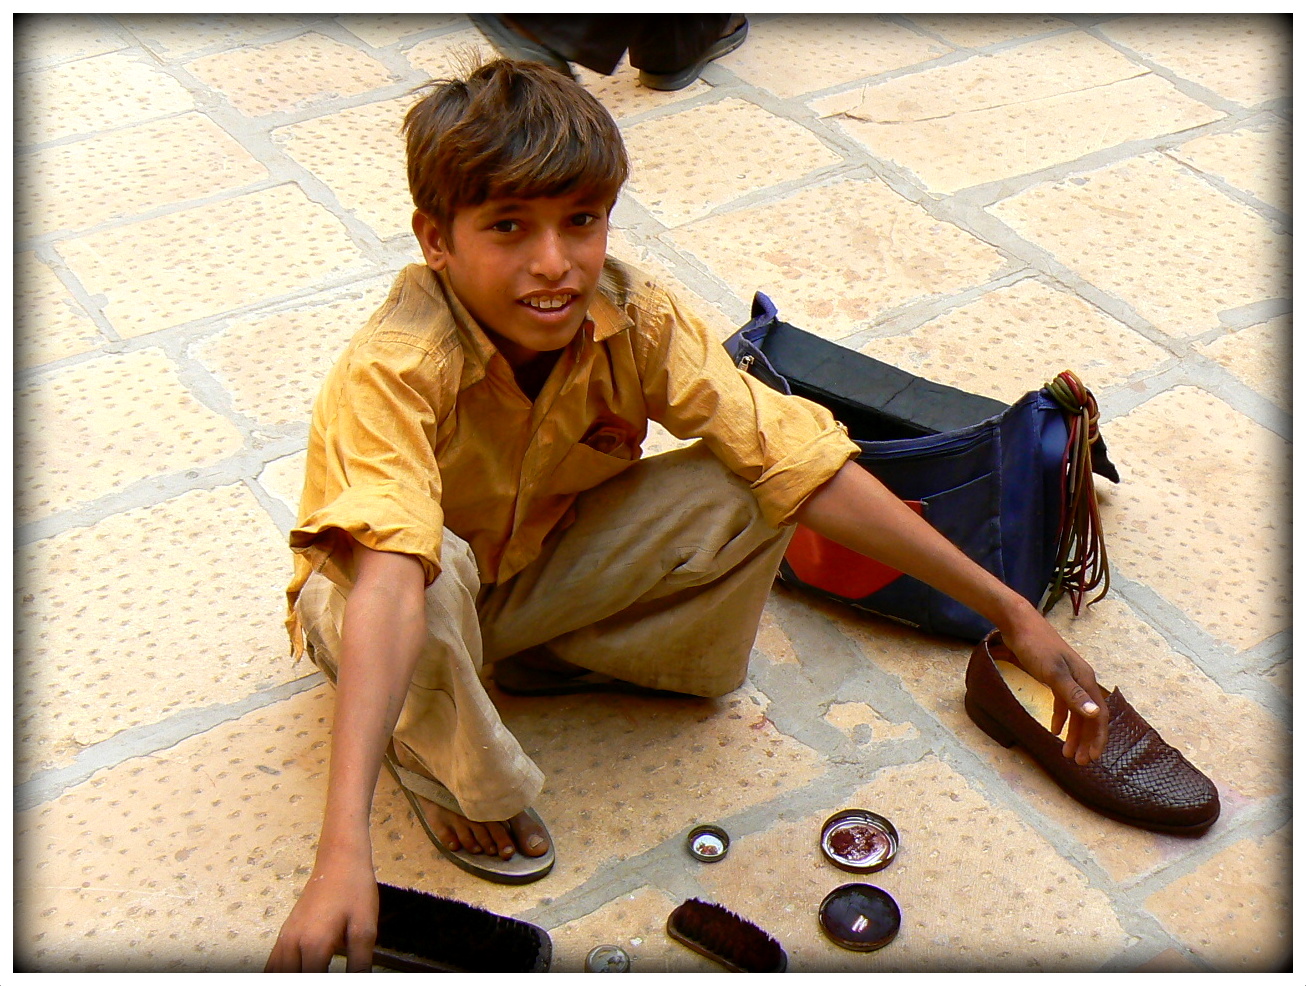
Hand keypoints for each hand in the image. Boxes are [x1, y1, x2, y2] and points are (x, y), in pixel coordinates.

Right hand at [265, 849, 378, 971]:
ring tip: (314, 971)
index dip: (327, 985)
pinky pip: (272, 963)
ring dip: (292, 977)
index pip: (312, 981)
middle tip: (328, 974)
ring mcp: (285, 937)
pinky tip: (296, 970)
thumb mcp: (365, 928)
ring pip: (276, 972)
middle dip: (307, 982)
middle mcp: (293, 943)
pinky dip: (280, 972)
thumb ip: (360, 962)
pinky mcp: (284, 932)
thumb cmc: (354, 889)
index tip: (339, 981)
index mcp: (314, 943)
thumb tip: (360, 980)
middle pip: (291, 977)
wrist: (339, 860)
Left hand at [1000, 613, 1108, 763]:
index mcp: (1086, 680)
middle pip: (1090, 716)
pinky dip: (1061, 718)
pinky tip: (1054, 730)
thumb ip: (1073, 695)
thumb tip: (1096, 715)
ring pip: (1077, 712)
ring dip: (1074, 733)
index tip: (1092, 758)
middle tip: (1080, 763)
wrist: (1019, 624)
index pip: (1099, 715)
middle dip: (1087, 741)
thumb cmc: (1036, 646)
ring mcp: (1069, 678)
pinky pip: (1063, 703)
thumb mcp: (1053, 672)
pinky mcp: (1055, 676)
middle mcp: (1082, 680)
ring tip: (1068, 754)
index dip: (1098, 738)